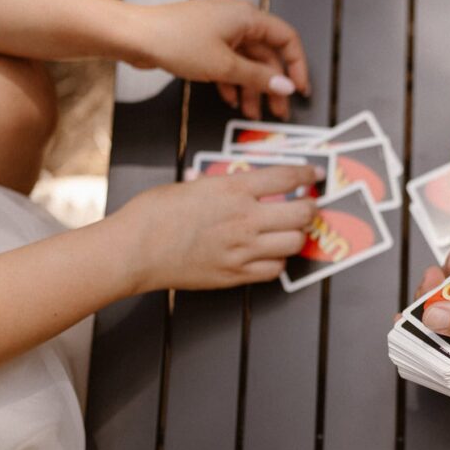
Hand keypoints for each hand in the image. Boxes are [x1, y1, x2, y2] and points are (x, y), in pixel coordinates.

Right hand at [114, 165, 318, 291]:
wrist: (134, 249)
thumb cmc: (154, 214)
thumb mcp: (194, 184)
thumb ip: (225, 185)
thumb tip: (243, 183)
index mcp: (233, 189)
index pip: (286, 178)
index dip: (307, 175)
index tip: (315, 174)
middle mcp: (244, 219)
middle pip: (301, 213)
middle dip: (311, 208)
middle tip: (309, 205)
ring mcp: (242, 249)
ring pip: (294, 243)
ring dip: (298, 235)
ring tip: (291, 230)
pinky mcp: (235, 274)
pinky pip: (274, 269)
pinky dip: (279, 261)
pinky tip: (271, 254)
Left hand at [128, 0, 309, 119]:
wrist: (136, 36)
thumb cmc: (175, 40)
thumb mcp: (224, 66)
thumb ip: (259, 78)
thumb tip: (286, 86)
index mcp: (247, 17)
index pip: (286, 39)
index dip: (297, 66)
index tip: (299, 89)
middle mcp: (237, 19)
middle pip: (266, 55)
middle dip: (272, 84)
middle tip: (278, 110)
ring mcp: (220, 30)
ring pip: (247, 61)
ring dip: (251, 87)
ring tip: (251, 111)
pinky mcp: (205, 41)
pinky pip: (229, 62)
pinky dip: (232, 80)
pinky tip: (229, 98)